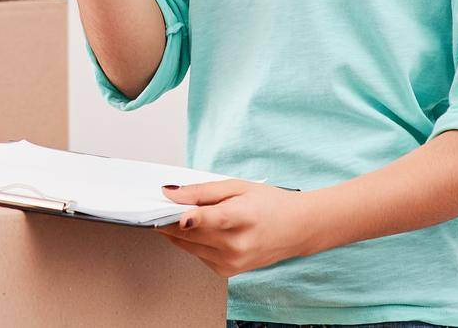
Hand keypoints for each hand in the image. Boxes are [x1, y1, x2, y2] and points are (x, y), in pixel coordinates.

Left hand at [155, 179, 313, 278]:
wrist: (297, 229)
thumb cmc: (270, 204)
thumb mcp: (237, 187)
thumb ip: (202, 191)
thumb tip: (171, 194)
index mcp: (243, 217)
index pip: (214, 220)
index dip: (192, 217)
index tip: (177, 215)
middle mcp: (238, 244)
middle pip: (192, 233)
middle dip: (170, 219)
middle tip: (161, 205)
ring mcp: (233, 261)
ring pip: (189, 246)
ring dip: (179, 231)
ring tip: (181, 215)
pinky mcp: (228, 271)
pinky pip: (198, 255)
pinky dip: (193, 242)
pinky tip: (202, 231)